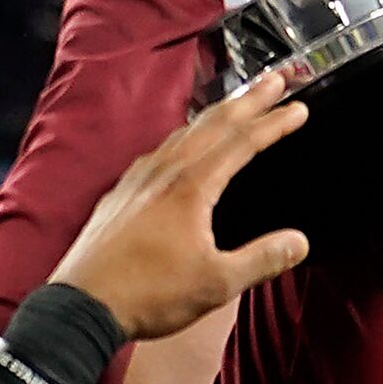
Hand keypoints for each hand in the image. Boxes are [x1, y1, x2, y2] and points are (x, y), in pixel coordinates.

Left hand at [49, 70, 312, 340]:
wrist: (83, 305)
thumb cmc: (149, 294)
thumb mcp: (216, 283)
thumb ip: (261, 259)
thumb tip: (299, 241)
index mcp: (193, 187)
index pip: (243, 143)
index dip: (274, 123)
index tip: (298, 107)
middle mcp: (166, 172)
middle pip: (214, 123)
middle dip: (248, 99)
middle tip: (275, 79)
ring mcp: (139, 178)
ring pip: (185, 132)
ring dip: (216, 114)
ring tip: (236, 103)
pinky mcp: (121, 191)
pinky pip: (161, 148)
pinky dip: (185, 134)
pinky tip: (183, 143)